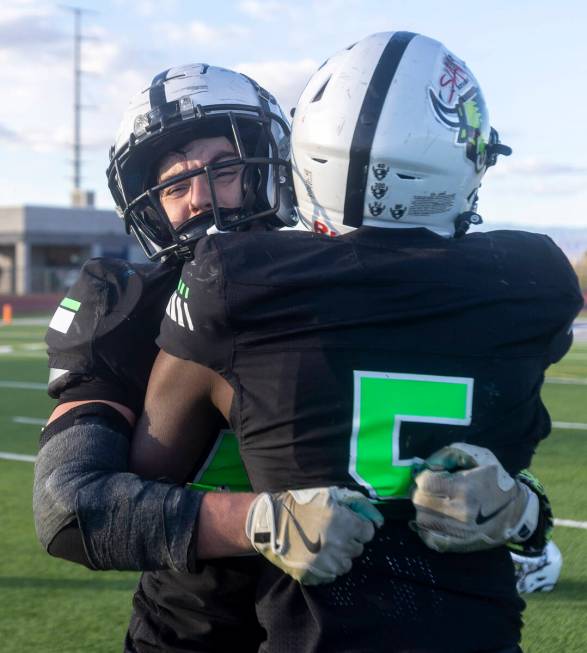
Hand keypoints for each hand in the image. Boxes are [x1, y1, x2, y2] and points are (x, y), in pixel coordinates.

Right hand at [246, 486, 383, 584]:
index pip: (368, 533)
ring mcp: (325, 564)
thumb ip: (359, 504)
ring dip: (339, 555)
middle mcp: (338, 546)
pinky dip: (325, 567)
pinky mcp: (312, 576)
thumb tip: (379, 522)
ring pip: (345, 565)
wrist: (270, 521)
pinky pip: (329, 576)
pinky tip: (314, 554)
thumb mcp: (331, 494)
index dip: (358, 526)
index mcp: (344, 523)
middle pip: (357, 549)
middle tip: (333, 531)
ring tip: (323, 544)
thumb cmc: (302, 503)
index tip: (347, 522)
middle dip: (349, 540)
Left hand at [411, 443, 537, 552]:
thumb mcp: (477, 456)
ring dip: (422, 509)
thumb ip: (449, 454)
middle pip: (419, 501)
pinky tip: (434, 519)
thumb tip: (427, 464)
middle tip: (429, 489)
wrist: (516, 512)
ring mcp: (459, 532)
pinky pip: (429, 538)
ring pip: (421, 519)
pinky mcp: (458, 545)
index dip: (424, 476)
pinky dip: (426, 528)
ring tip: (433, 503)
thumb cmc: (494, 479)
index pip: (425, 482)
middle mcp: (460, 512)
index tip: (431, 475)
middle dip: (420, 491)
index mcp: (465, 488)